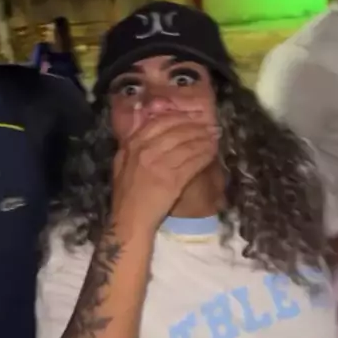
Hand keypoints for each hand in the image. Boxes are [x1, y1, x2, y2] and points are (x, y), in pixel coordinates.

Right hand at [111, 112, 219, 234]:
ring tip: (215, 137)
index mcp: (133, 144)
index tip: (192, 117)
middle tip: (210, 126)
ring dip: (204, 140)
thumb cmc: (126, 194)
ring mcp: (159, 164)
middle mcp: (145, 150)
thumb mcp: (122, 163)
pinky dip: (204, 156)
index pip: (160, 122)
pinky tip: (212, 153)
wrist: (129, 220)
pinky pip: (192, 163)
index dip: (180, 118)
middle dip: (196, 128)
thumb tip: (149, 129)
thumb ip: (134, 145)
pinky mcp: (171, 180)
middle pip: (177, 131)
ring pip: (187, 145)